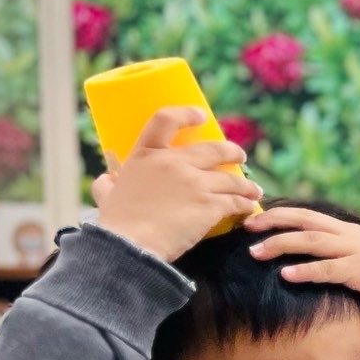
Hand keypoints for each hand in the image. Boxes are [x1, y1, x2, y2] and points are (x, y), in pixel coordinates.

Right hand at [91, 106, 260, 262]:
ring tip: (253, 190)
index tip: (201, 116)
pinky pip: (236, 201)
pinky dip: (245, 204)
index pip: (166, 119)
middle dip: (232, 151)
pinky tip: (249, 208)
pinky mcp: (210, 204)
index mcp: (146, 155)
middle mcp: (173, 163)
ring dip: (246, 184)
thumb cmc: (116, 223)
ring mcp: (194, 182)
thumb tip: (106, 180)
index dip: (186, 113)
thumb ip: (108, 184)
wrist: (130, 245)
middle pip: (213, 148)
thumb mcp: (107, 195)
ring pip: (231, 178)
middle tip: (240, 156)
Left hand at [246, 207, 359, 324]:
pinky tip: (287, 275)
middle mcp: (351, 235)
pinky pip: (329, 269)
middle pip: (305, 221)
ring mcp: (358, 252)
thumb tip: (307, 259)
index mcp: (348, 231)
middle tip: (246, 227)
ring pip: (312, 242)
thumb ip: (337, 256)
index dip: (279, 214)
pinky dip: (306, 271)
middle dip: (273, 222)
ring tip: (256, 252)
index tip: (253, 219)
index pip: (307, 216)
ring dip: (281, 245)